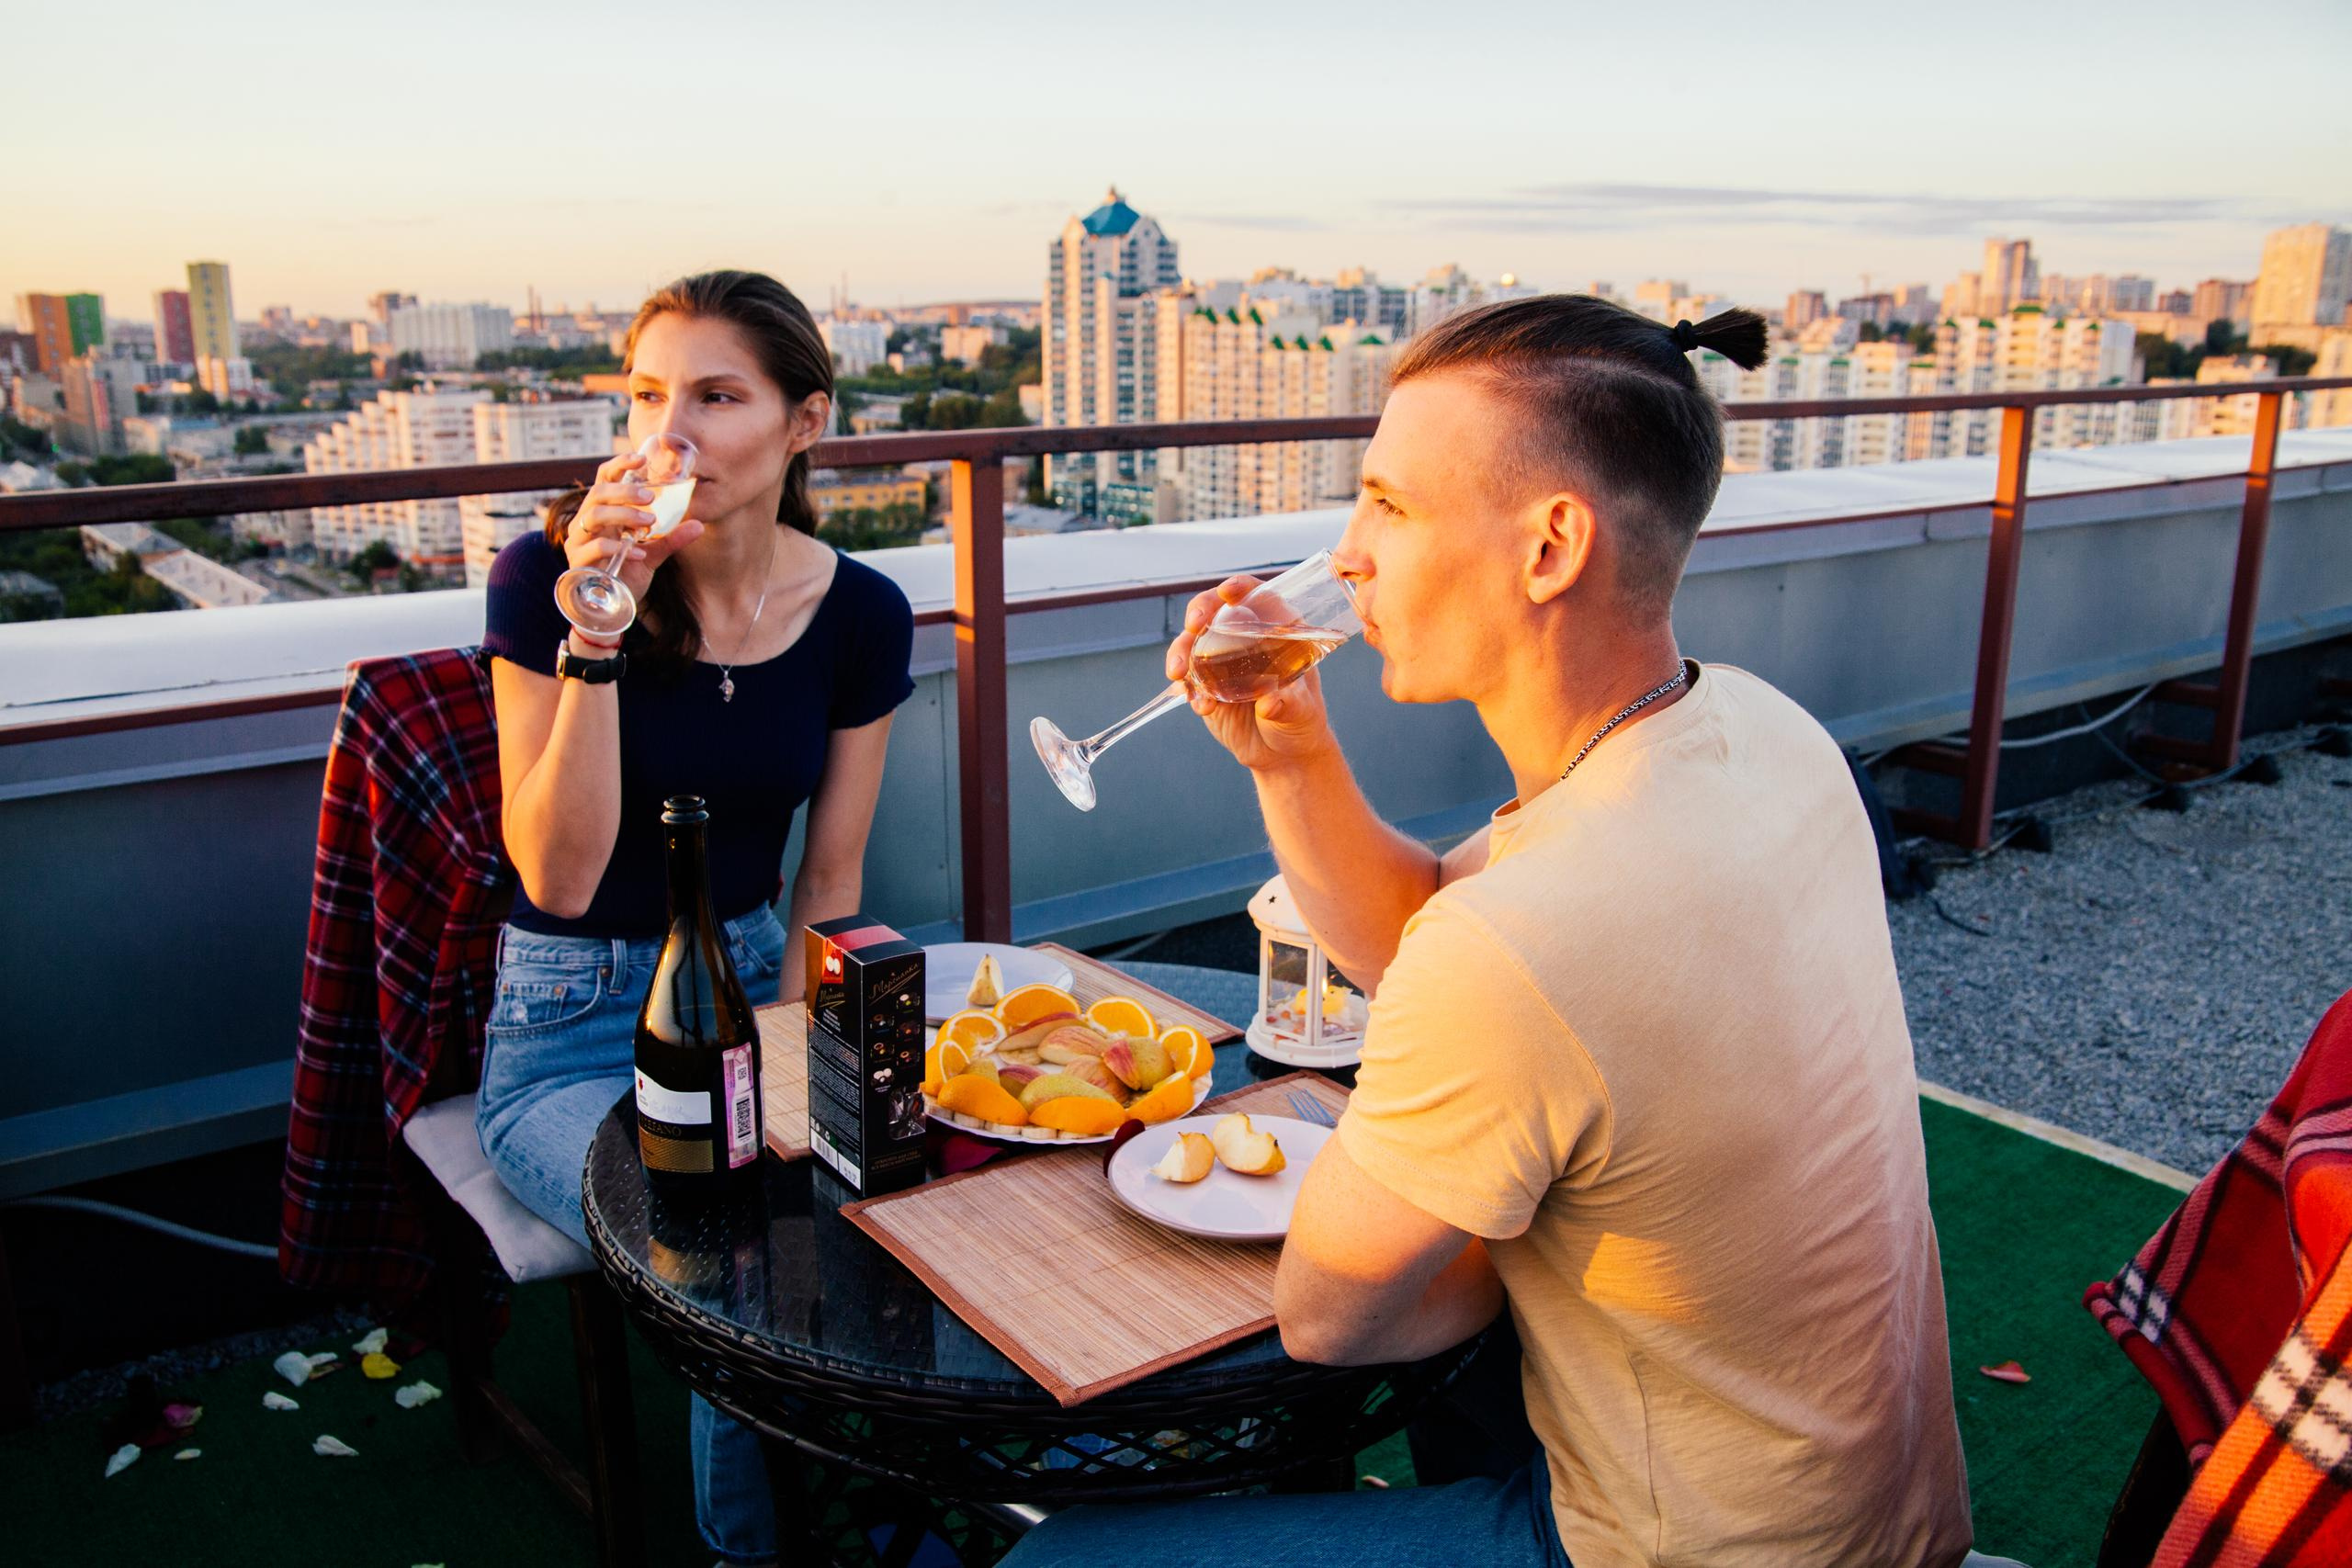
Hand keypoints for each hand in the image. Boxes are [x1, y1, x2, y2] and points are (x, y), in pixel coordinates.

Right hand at [563, 451, 704, 601]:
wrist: (612, 608)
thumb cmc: (627, 574)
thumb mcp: (653, 554)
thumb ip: (671, 538)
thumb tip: (699, 525)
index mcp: (603, 512)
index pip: (605, 478)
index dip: (619, 465)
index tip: (642, 458)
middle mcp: (587, 521)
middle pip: (598, 493)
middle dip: (625, 492)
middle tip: (651, 498)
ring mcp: (578, 540)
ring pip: (593, 515)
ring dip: (622, 515)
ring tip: (648, 523)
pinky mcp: (577, 562)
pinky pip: (593, 547)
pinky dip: (617, 547)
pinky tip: (638, 553)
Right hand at [1167, 575, 1338, 773]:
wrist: (1282, 754)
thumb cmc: (1302, 721)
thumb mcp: (1303, 710)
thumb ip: (1289, 704)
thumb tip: (1270, 701)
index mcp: (1276, 632)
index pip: (1257, 597)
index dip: (1240, 588)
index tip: (1228, 592)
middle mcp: (1244, 640)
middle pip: (1215, 611)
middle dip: (1198, 611)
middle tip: (1193, 625)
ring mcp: (1221, 662)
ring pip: (1192, 643)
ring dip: (1181, 653)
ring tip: (1179, 674)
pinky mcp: (1205, 686)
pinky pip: (1188, 680)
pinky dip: (1188, 689)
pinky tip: (1202, 706)